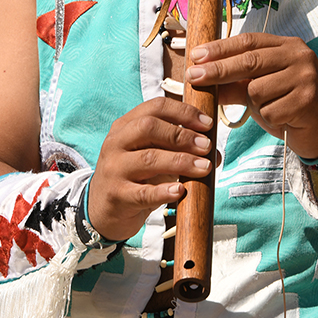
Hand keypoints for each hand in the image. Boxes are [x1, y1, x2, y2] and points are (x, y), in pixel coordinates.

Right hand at [88, 98, 214, 241]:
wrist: (102, 210)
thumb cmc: (134, 176)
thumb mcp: (152, 155)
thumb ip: (179, 149)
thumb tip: (214, 153)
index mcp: (125, 125)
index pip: (155, 107)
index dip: (184, 112)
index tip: (207, 123)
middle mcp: (116, 143)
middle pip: (149, 127)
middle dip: (182, 135)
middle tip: (206, 146)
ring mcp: (113, 169)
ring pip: (148, 158)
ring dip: (181, 161)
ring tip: (204, 168)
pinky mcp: (117, 196)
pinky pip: (143, 192)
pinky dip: (164, 191)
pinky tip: (181, 191)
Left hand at [186, 33, 317, 159]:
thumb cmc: (288, 104)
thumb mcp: (261, 89)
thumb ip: (235, 82)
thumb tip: (201, 78)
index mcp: (288, 45)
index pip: (249, 41)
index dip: (220, 48)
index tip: (196, 56)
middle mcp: (299, 56)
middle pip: (250, 60)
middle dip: (218, 70)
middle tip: (193, 76)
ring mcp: (306, 77)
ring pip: (257, 90)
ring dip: (253, 104)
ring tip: (270, 107)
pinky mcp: (307, 100)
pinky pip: (269, 111)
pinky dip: (268, 118)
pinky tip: (283, 118)